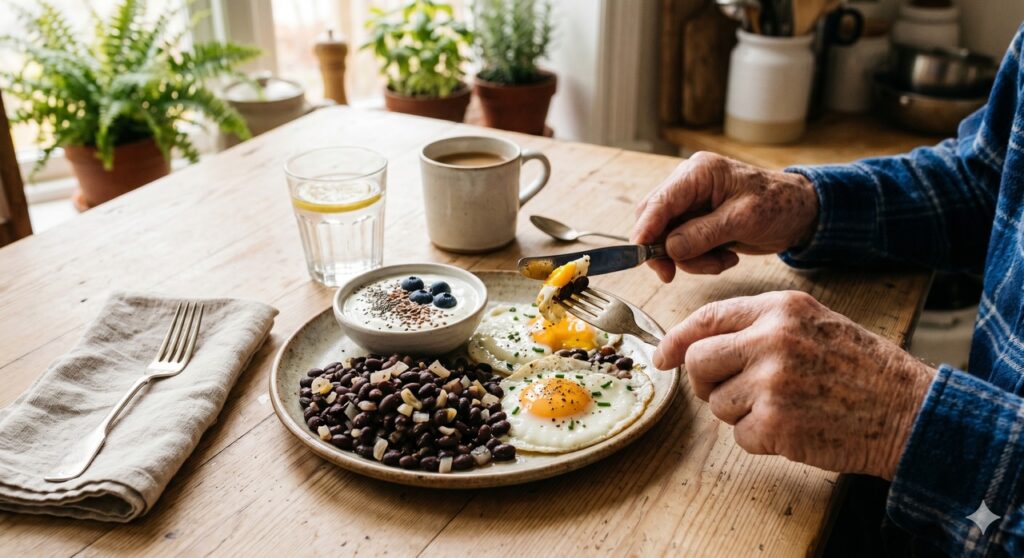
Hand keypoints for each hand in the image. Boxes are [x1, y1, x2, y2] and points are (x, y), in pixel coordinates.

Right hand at [631, 152, 818, 281]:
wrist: (801, 214)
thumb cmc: (779, 206)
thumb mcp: (743, 219)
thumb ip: (704, 233)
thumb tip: (669, 248)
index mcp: (698, 173)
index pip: (658, 202)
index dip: (645, 230)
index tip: (641, 255)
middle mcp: (689, 186)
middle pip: (654, 221)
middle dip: (666, 250)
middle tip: (673, 273)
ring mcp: (692, 206)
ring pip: (668, 240)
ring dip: (690, 259)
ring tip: (722, 261)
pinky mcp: (698, 224)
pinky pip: (684, 247)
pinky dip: (701, 260)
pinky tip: (726, 257)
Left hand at [656, 291, 934, 478]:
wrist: (908, 411)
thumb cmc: (859, 367)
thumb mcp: (811, 323)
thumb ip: (757, 325)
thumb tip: (695, 344)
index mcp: (780, 308)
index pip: (707, 318)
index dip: (677, 340)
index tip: (662, 357)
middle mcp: (771, 340)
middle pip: (698, 362)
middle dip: (705, 381)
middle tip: (728, 390)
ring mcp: (771, 383)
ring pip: (717, 403)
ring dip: (740, 412)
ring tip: (784, 406)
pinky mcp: (775, 424)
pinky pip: (740, 435)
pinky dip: (760, 438)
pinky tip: (795, 426)